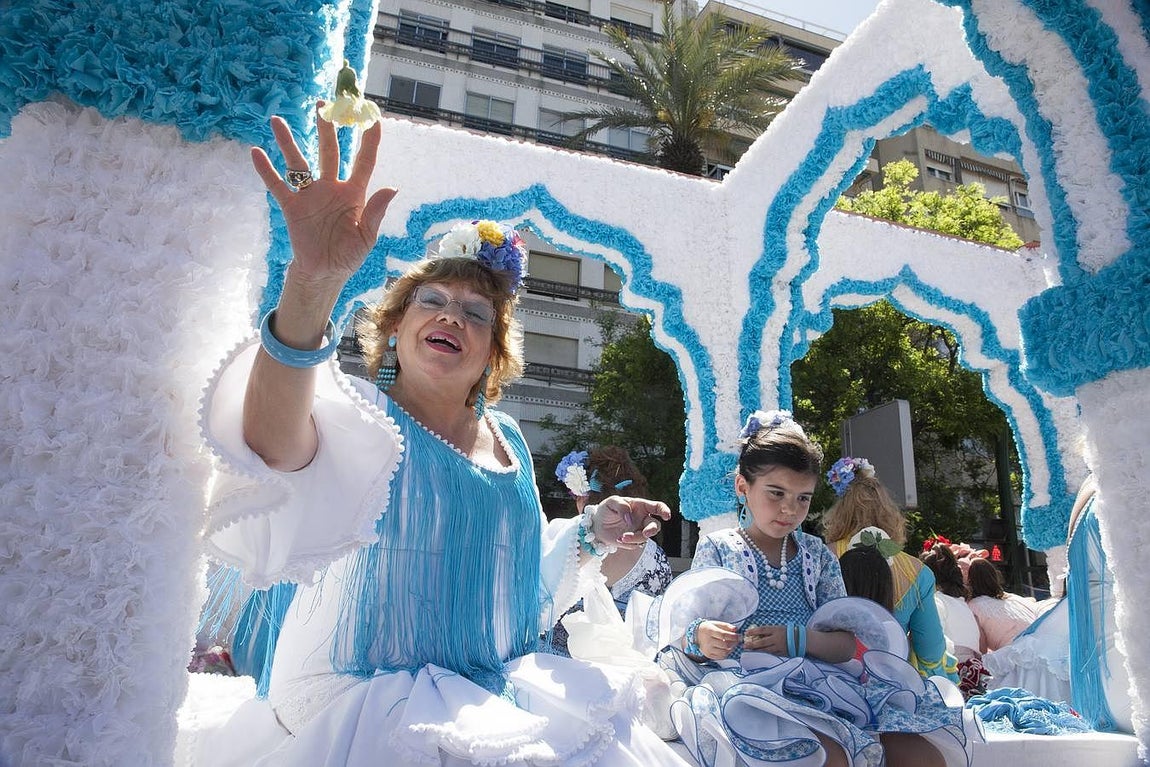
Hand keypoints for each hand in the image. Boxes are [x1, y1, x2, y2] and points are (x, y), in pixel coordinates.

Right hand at [250, 104, 397, 286]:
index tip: (372, 116)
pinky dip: (266, 170)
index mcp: (355, 193)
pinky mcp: (291, 206)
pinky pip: (277, 185)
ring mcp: (310, 195)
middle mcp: (332, 187)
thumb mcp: (367, 237)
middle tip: (322, 104)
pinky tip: (256, 152)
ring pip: (298, 163)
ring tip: (277, 121)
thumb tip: (391, 188)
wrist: (324, 274)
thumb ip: (376, 212)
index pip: (364, 160)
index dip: (369, 140)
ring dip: (288, 142)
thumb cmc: (348, 255)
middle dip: (326, 128)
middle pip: (329, 151)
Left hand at [592, 496, 671, 549]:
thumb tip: (630, 520)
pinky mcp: (633, 541)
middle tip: (645, 533)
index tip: (666, 516)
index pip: (657, 507)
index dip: (664, 510)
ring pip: (645, 537)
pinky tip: (618, 539)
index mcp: (641, 506)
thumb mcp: (611, 502)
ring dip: (635, 538)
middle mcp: (643, 519)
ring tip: (622, 537)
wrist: (597, 525)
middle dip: (652, 530)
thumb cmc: (607, 509)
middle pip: (655, 526)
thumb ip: (622, 507)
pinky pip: (636, 544)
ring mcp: (639, 531)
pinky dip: (628, 543)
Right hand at [696, 620, 740, 659]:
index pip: (724, 635)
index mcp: (709, 631)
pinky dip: (726, 654)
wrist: (696, 635)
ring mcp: (708, 649)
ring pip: (724, 652)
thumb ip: (726, 626)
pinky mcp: (708, 655)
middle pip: (724, 645)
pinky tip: (727, 649)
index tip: (739, 636)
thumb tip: (735, 629)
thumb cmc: (708, 628)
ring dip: (731, 649)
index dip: (733, 636)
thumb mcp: (715, 624)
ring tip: (732, 645)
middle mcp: (708, 641)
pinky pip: (721, 657)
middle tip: (737, 641)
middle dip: (734, 643)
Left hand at [741, 624, 788, 654]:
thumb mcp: (778, 628)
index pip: (762, 630)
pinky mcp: (781, 653)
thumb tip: (756, 633)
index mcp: (776, 630)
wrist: (801, 639)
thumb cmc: (788, 632)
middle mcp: (777, 638)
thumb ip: (769, 631)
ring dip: (756, 650)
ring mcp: (779, 647)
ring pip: (765, 650)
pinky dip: (764, 654)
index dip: (753, 631)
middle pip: (762, 642)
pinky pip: (771, 654)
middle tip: (744, 645)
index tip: (746, 633)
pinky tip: (758, 654)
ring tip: (748, 650)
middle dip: (752, 644)